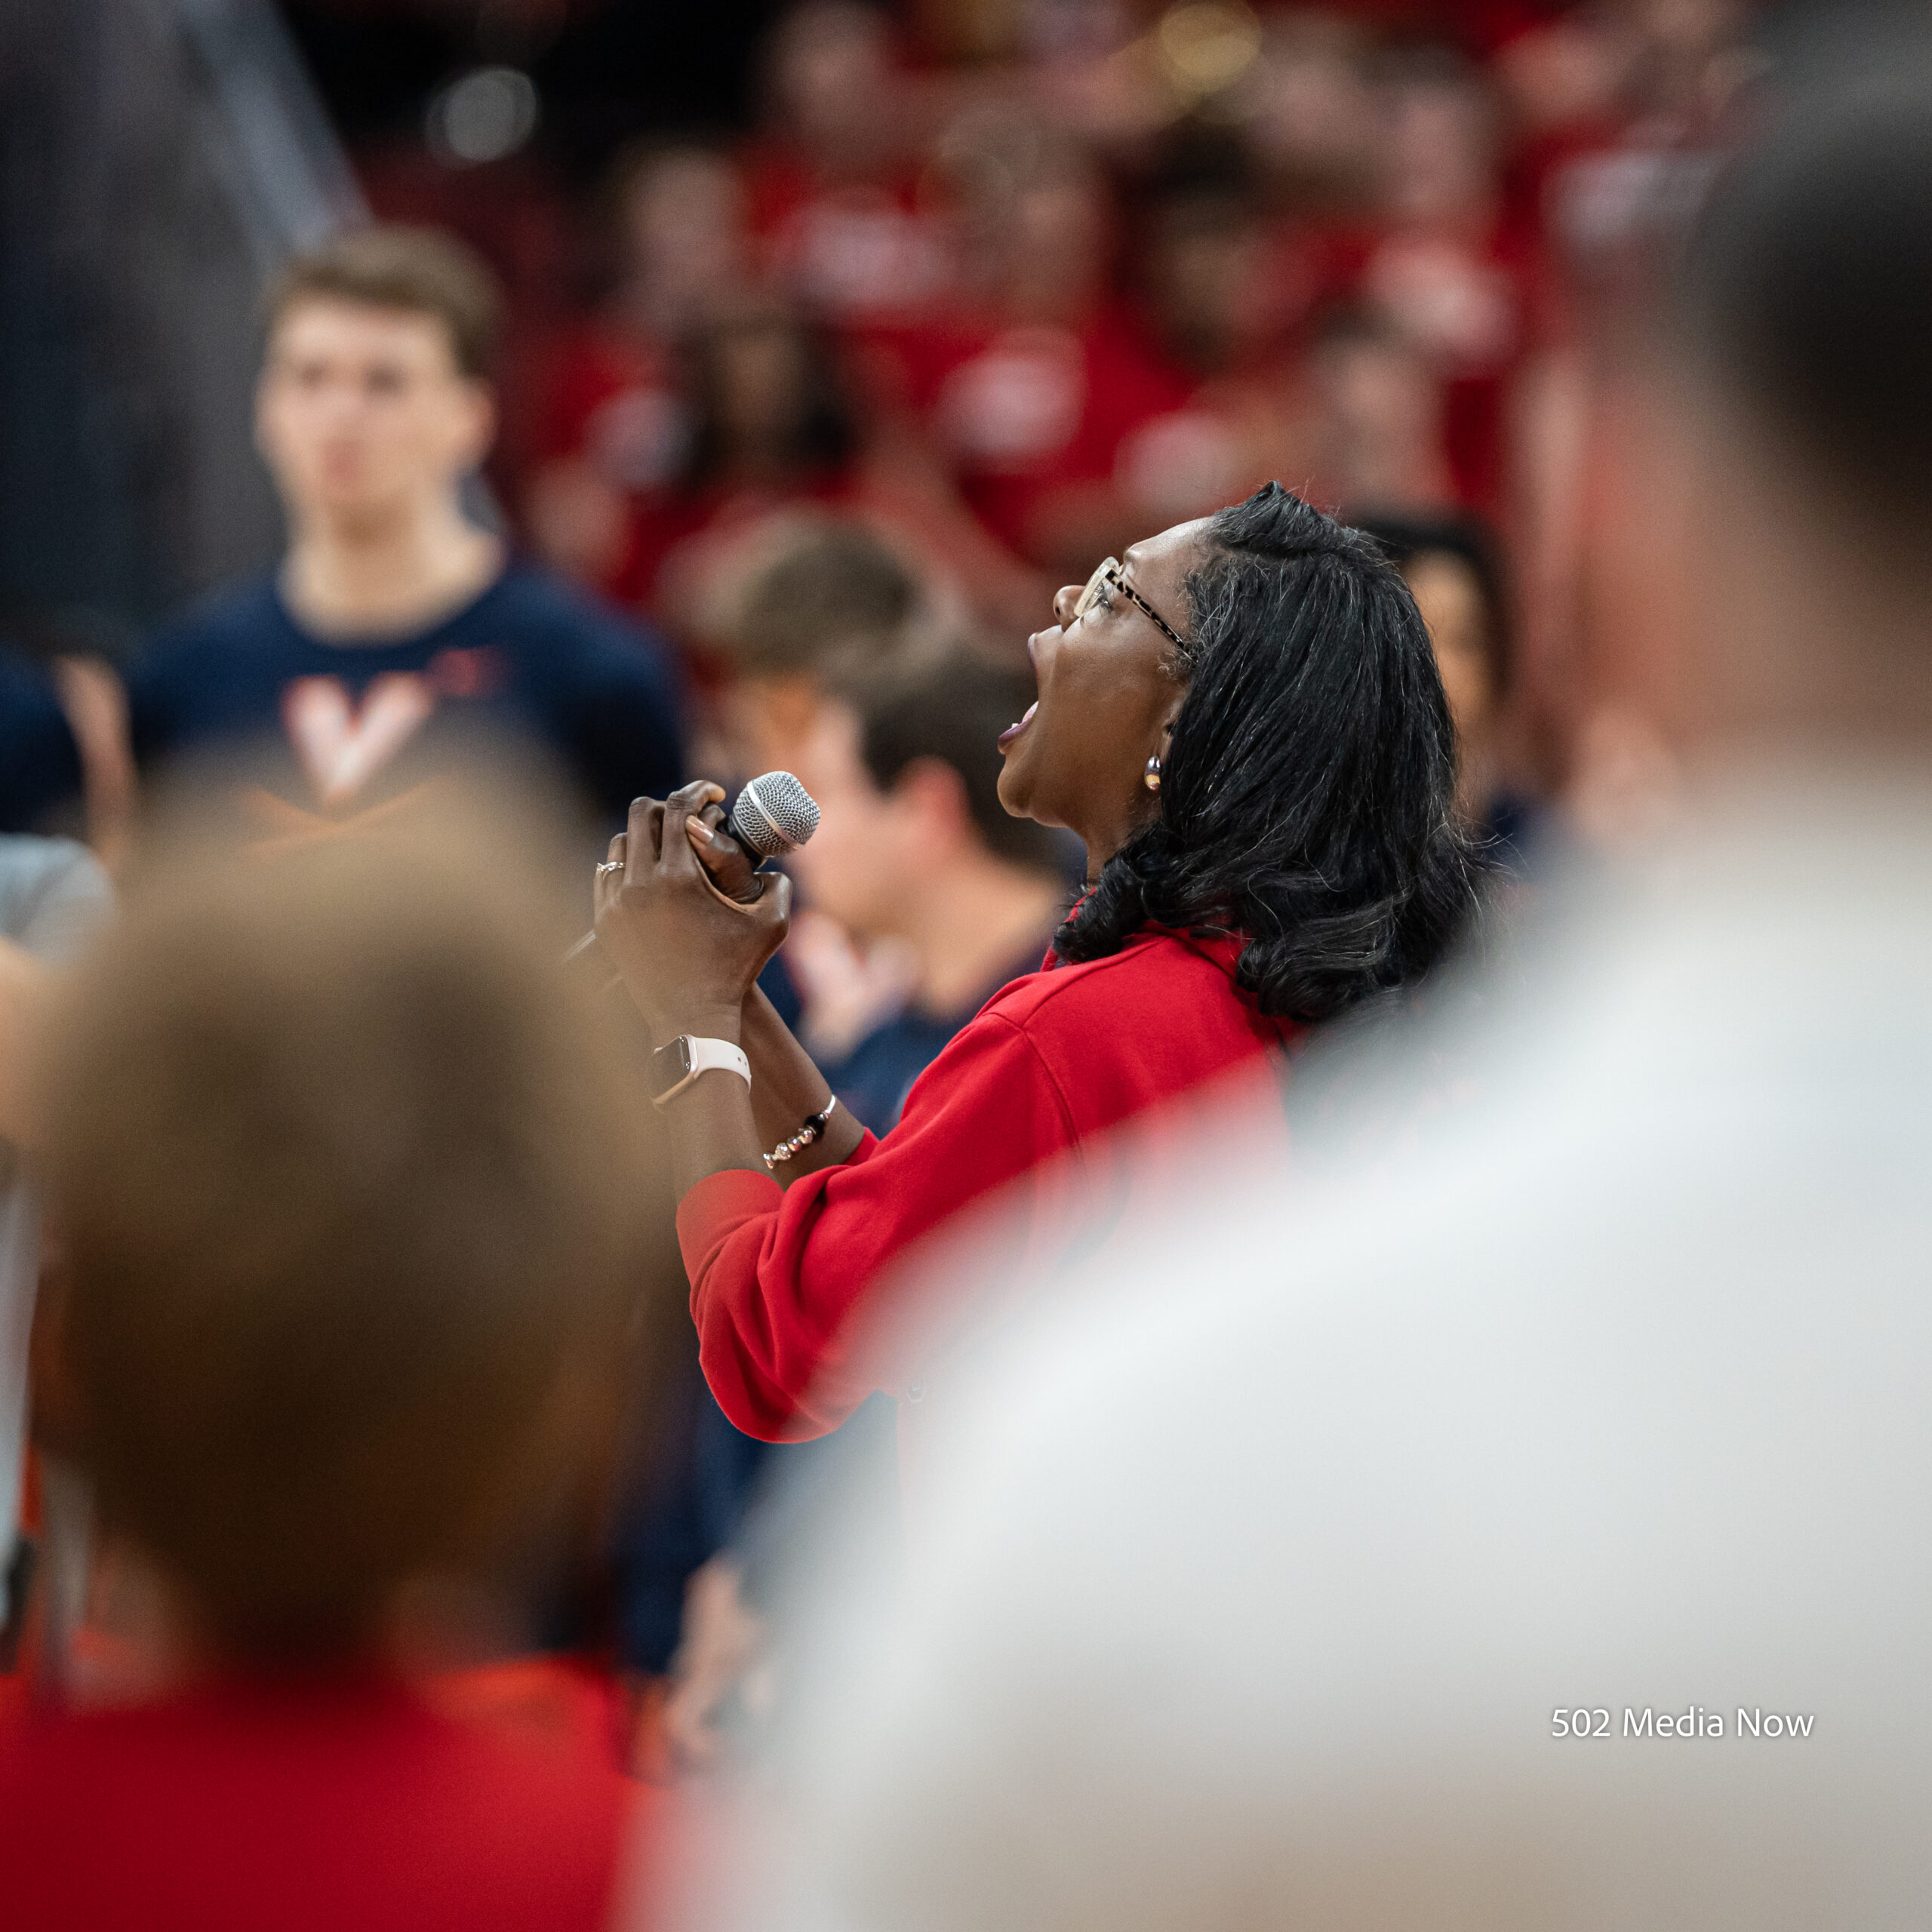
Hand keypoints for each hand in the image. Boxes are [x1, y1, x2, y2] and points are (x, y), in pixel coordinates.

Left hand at [595, 782, 790, 1042]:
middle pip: (641, 814)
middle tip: (690, 817)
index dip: (697, 791)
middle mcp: (640, 885)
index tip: (712, 793)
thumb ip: (778, 884)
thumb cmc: (734, 971)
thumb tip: (774, 862)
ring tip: (669, 847)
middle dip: (669, 807)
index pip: (678, 809)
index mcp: (679, 879)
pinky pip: (605, 874)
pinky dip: (626, 866)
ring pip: (619, 843)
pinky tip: (646, 874)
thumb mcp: (771, 926)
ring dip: (645, 836)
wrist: (690, 1020)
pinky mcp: (603, 922)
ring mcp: (615, 904)